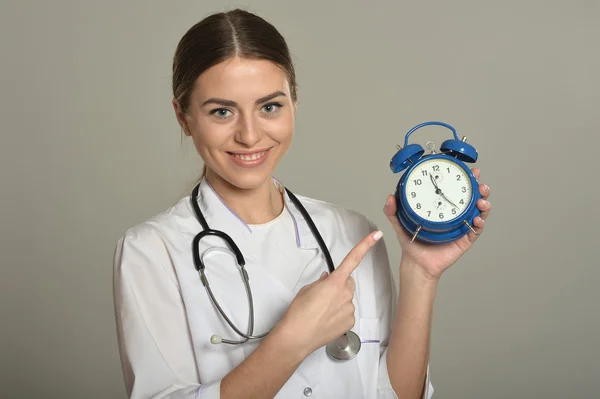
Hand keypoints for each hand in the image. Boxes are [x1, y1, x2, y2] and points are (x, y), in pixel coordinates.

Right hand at [273, 230, 382, 356]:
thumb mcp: (307, 290)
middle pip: (348, 283)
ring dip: (338, 301)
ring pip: (347, 299)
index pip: (352, 260)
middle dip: (339, 285)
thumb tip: (328, 279)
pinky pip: (347, 313)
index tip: (377, 235)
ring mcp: (349, 309)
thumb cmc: (298, 312)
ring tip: (321, 311)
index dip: (365, 246)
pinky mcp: (350, 323)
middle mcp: (346, 294)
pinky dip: (339, 315)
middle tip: (323, 296)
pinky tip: (326, 320)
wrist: (297, 337)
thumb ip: (321, 282)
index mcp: (334, 282)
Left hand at [384, 168, 491, 279]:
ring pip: (479, 212)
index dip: (465, 179)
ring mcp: (461, 226)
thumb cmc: (411, 242)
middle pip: (472, 198)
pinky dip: (479, 223)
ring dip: (484, 204)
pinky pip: (476, 230)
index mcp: (442, 207)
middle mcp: (454, 215)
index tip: (470, 171)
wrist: (416, 263)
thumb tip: (390, 198)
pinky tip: (477, 219)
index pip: (456, 189)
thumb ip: (393, 211)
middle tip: (480, 184)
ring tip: (481, 201)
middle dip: (480, 189)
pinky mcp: (465, 240)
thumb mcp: (400, 223)